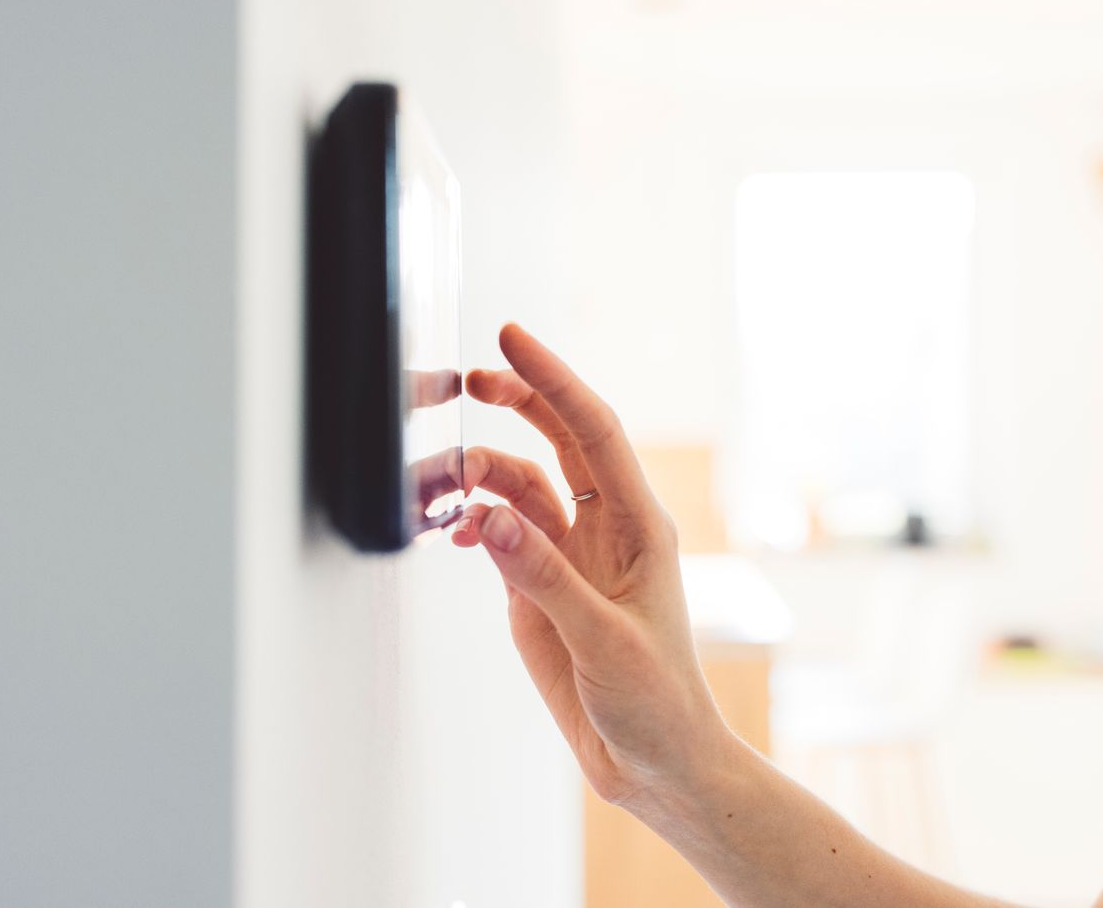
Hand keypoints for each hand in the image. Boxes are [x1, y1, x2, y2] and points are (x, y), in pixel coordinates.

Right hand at [452, 323, 734, 805]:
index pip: (593, 431)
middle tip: (470, 377)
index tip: (511, 340)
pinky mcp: (540, 586)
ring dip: (483, 475)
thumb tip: (487, 515)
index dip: (553, 381)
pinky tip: (455, 531)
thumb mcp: (603, 640)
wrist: (655, 762)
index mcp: (638, 525)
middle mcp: (604, 528)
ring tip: (445, 483)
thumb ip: (543, 578)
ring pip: (521, 486)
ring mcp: (570, 555)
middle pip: (559, 439)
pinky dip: (473, 522)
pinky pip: (500, 533)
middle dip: (518, 401)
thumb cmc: (657, 701)